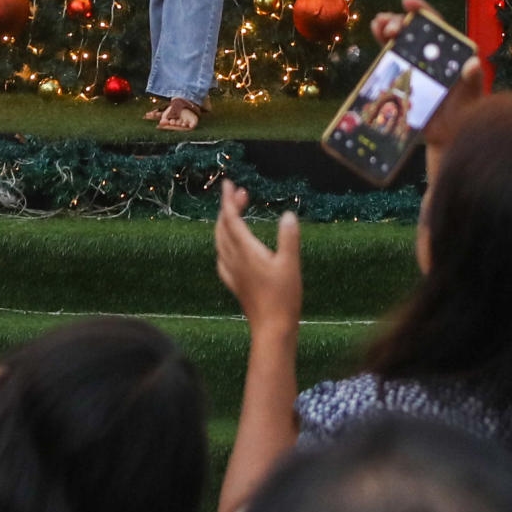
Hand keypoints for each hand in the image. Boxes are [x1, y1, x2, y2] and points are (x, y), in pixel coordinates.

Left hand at [215, 182, 303, 335]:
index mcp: (246, 251)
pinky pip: (222, 257)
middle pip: (223, 227)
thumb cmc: (283, 296)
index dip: (228, 200)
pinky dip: (224, 243)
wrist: (272, 328)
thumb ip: (288, 238)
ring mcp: (232, 272)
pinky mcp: (234, 283)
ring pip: (220, 241)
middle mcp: (234, 259)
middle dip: (228, 208)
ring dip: (225, 224)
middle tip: (242, 194)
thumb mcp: (291, 264)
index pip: (230, 219)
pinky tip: (230, 247)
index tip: (229, 183)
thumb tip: (288, 214)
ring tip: (237, 213)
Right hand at [365, 0, 488, 147]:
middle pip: (414, 31)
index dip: (422, 11)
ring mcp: (417, 66)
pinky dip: (382, 45)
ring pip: (400, 41)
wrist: (448, 137)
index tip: (407, 1)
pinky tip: (376, 36)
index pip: (437, 27)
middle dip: (399, 21)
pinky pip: (391, 58)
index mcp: (451, 54)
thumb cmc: (466, 116)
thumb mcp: (472, 98)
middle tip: (388, 25)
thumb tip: (473, 63)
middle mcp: (432, 56)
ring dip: (388, 29)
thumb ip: (473, 81)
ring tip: (378, 25)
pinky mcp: (404, 78)